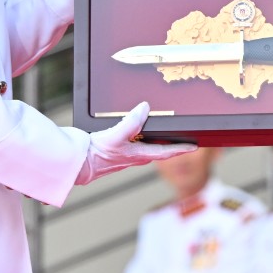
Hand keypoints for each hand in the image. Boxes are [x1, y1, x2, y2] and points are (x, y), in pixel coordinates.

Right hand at [79, 102, 194, 185]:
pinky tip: (138, 132)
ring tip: (165, 133)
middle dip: (172, 145)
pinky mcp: (117, 153)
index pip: (166, 152)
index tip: (195, 146)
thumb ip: (131, 122)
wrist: (78, 163)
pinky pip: (135, 145)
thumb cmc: (96, 154)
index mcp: (139, 155)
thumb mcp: (115, 135)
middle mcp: (135, 157)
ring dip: (157, 142)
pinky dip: (142, 138)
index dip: (181, 148)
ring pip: (147, 148)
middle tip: (184, 138)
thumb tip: (144, 108)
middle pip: (159, 151)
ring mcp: (126, 156)